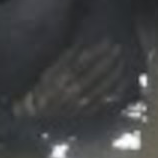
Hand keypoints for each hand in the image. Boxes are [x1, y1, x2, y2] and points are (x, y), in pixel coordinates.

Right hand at [12, 39, 129, 122]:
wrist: (34, 116)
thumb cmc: (40, 90)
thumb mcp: (48, 72)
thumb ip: (64, 59)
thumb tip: (81, 43)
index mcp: (60, 80)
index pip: (83, 62)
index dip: (97, 51)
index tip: (107, 41)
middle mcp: (71, 92)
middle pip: (94, 74)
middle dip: (108, 60)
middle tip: (118, 48)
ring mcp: (79, 105)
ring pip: (101, 88)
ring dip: (113, 74)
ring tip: (122, 61)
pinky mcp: (84, 114)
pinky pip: (103, 103)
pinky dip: (114, 92)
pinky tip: (123, 82)